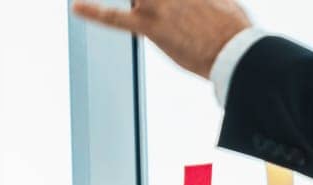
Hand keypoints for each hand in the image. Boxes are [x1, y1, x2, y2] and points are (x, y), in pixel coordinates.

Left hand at [72, 0, 252, 77]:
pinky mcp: (150, 26)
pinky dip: (94, 11)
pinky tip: (77, 7)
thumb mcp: (223, 3)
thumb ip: (205, 0)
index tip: (162, 4)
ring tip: (126, 11)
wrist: (235, 50)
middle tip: (149, 10)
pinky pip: (114, 18)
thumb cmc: (235, 32)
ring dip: (132, 2)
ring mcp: (159, 4)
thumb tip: (204, 4)